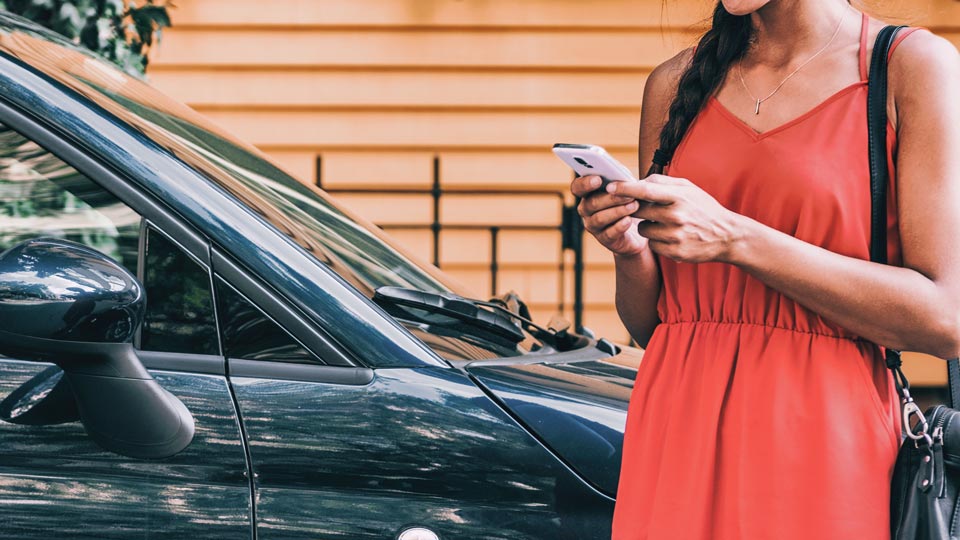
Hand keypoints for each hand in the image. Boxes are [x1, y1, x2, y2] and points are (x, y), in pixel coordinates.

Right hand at [571, 175, 648, 256]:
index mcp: (587, 194)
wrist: (637, 230)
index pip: (577, 187)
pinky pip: (609, 233)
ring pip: (599, 218)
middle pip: (591, 203)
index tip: (598, 179)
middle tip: (629, 194)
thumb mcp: (626, 188)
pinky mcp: (605, 239)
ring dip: (618, 211)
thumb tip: (622, 175)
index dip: (585, 183)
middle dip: (611, 198)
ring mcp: (593, 226)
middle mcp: (586, 210)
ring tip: (634, 205)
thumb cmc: (629, 202)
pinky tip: (628, 221)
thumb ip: (621, 180)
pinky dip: (619, 226)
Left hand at [608, 174, 745, 263]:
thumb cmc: (703, 208)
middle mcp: (677, 216)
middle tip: (642, 207)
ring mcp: (675, 235)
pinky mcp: (674, 252)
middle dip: (635, 208)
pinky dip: (656, 240)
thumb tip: (637, 180)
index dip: (625, 188)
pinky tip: (669, 236)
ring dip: (646, 226)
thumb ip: (663, 182)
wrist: (727, 236)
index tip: (609, 187)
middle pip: (639, 210)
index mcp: (680, 196)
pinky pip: (651, 244)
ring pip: (642, 229)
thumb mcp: (689, 189)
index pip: (646, 190)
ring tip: (663, 223)